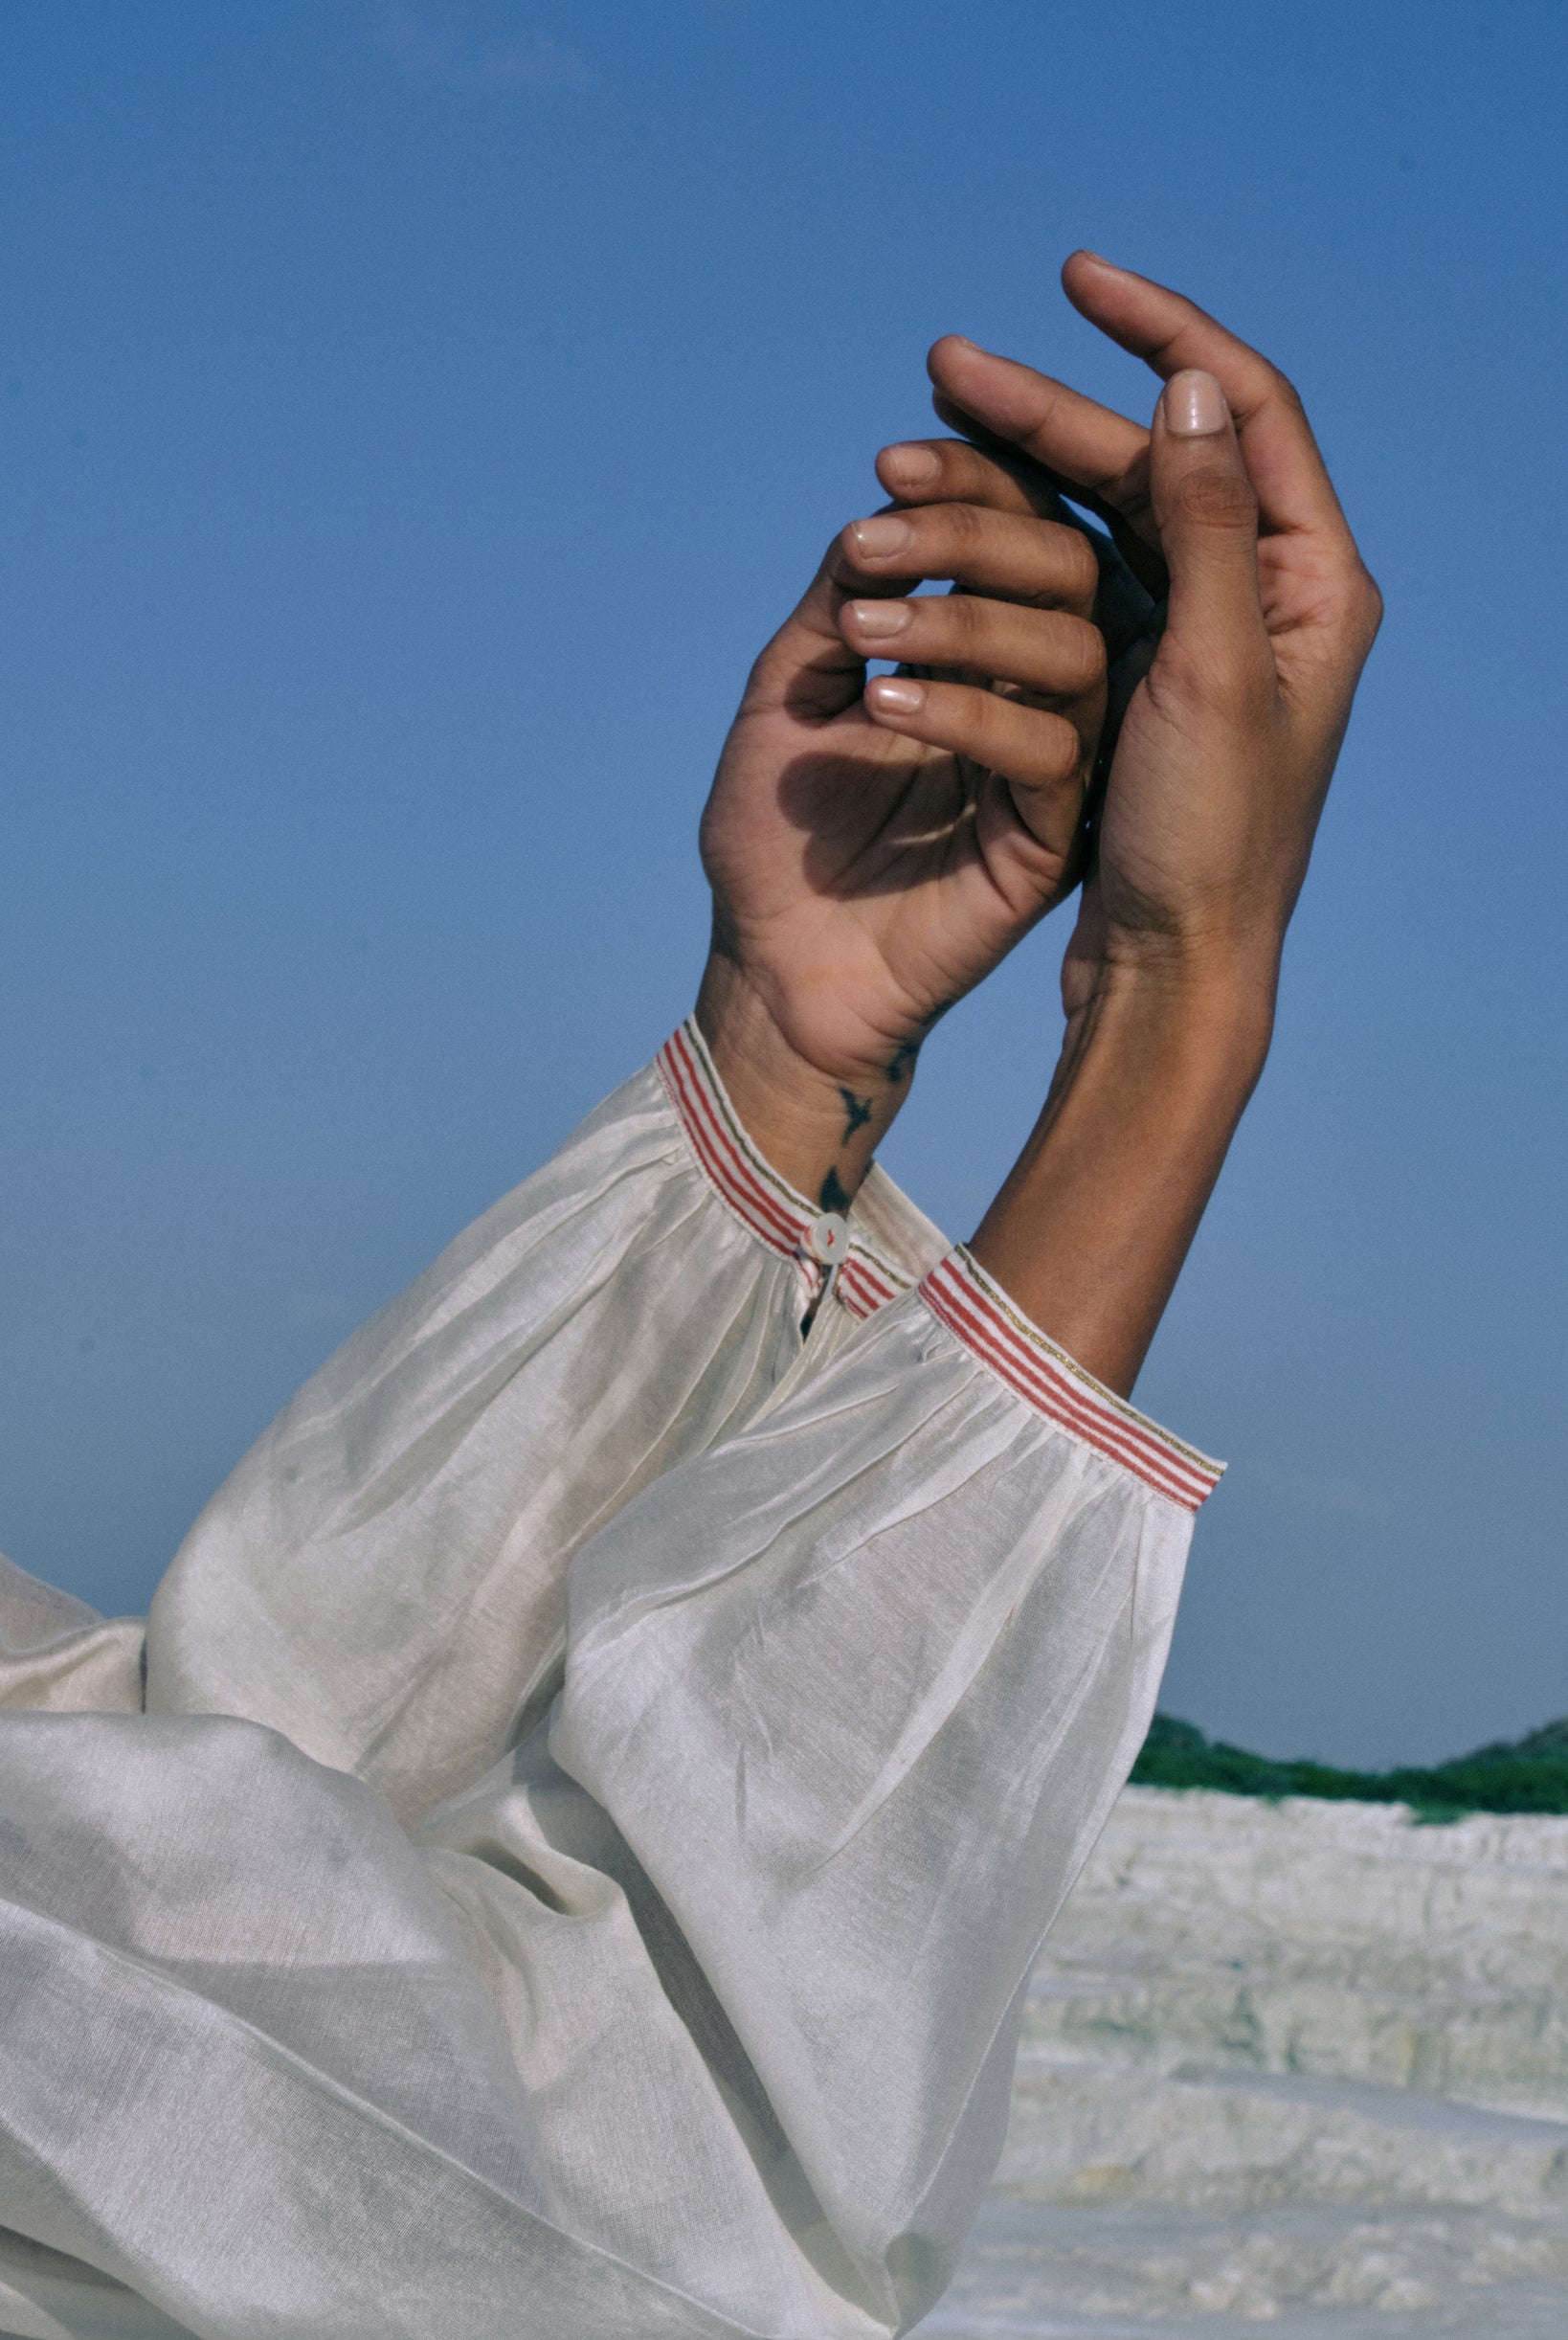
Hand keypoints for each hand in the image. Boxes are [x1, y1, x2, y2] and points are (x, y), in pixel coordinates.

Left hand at [696, 454, 1117, 1209]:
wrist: (774, 972)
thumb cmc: (778, 839)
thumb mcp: (789, 695)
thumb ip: (839, 601)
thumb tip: (883, 503)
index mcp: (980, 648)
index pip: (1014, 531)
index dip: (968, 481)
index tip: (888, 461)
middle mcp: (1030, 695)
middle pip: (1067, 568)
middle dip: (972, 532)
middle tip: (873, 542)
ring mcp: (1051, 768)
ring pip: (1076, 651)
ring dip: (968, 618)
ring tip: (865, 627)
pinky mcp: (1051, 841)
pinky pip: (1055, 753)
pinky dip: (971, 711)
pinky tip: (882, 707)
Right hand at [928, 255, 1382, 1037]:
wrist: (1173, 969)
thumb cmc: (1208, 841)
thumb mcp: (1210, 674)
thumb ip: (1211, 526)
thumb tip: (1191, 386)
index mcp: (1309, 582)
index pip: (1247, 409)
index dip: (1163, 331)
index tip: (1075, 281)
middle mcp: (1259, 595)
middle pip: (1156, 458)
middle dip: (1050, 404)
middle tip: (944, 363)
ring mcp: (1196, 638)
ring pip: (1103, 517)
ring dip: (1016, 470)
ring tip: (917, 434)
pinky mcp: (1139, 685)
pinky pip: (1073, 582)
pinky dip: (1009, 544)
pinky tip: (940, 517)